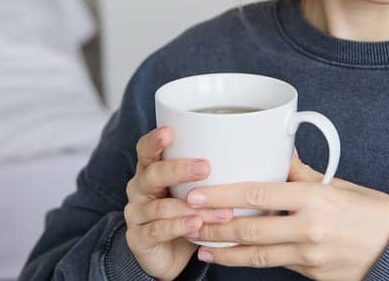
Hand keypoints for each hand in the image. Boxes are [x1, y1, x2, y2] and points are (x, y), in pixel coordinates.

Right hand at [123, 127, 235, 279]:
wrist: (168, 256)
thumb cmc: (186, 215)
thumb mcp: (196, 192)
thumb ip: (210, 175)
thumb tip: (253, 154)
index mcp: (151, 171)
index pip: (146, 150)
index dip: (155, 140)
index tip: (170, 131)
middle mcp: (139, 189)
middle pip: (153, 174)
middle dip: (180, 170)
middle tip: (206, 167)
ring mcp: (136, 214)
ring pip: (162, 206)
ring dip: (192, 208)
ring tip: (220, 211)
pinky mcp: (138, 239)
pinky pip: (158, 230)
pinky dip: (178, 227)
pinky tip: (196, 226)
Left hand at [186, 152, 388, 279]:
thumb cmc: (372, 211)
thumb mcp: (338, 184)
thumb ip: (303, 175)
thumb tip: (278, 156)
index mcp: (314, 198)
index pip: (259, 194)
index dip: (224, 196)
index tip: (199, 193)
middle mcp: (309, 228)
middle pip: (250, 227)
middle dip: (214, 225)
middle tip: (188, 219)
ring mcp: (309, 255)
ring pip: (256, 254)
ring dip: (223, 250)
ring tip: (200, 245)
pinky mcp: (312, 274)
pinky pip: (274, 265)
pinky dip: (248, 260)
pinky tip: (230, 257)